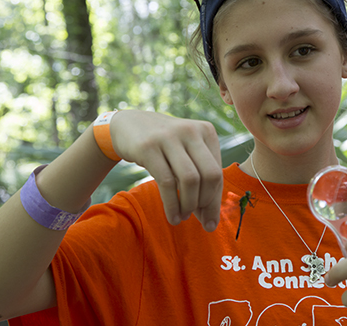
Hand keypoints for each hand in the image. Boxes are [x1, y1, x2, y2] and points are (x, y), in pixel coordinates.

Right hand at [109, 110, 222, 231]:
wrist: (128, 125)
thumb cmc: (164, 146)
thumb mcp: (186, 154)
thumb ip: (201, 180)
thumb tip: (211, 220)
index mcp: (207, 132)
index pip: (218, 172)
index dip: (215, 200)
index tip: (210, 222)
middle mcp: (191, 131)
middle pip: (210, 175)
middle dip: (206, 203)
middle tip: (196, 218)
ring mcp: (169, 137)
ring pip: (190, 179)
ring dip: (189, 205)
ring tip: (183, 217)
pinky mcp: (148, 147)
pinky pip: (167, 182)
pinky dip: (172, 205)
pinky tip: (173, 216)